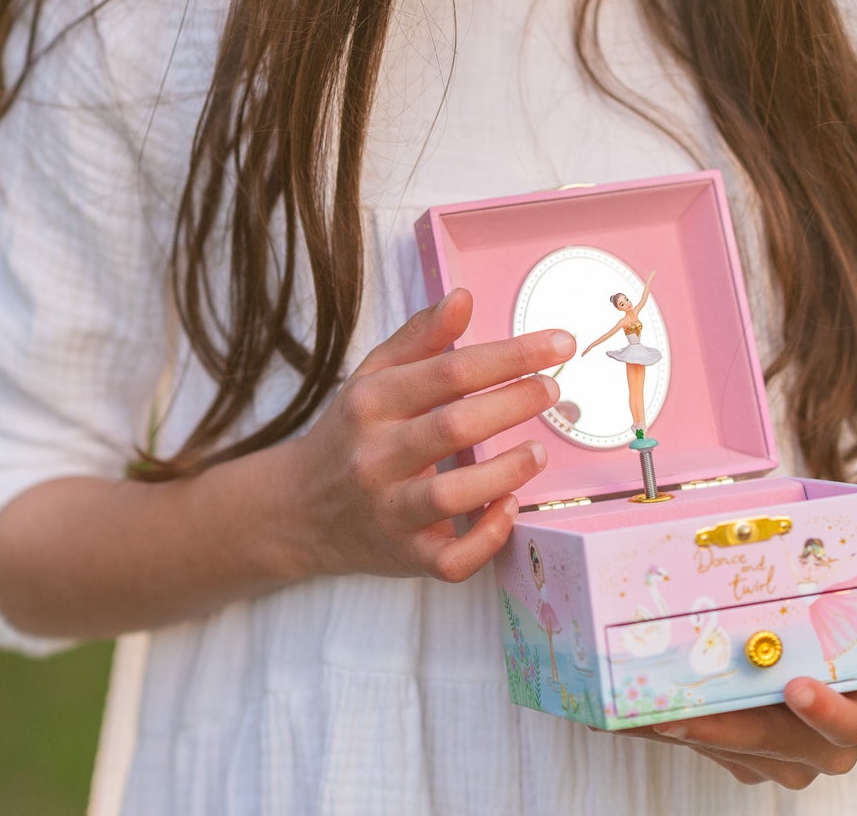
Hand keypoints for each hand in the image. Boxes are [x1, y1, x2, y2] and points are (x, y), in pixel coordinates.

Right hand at [285, 287, 572, 583]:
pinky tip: (510, 508)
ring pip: (453, 496)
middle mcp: (376, 455)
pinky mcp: (403, 556)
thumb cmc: (351, 432)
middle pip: (454, 426)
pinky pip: (451, 560)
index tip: (558, 344)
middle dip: (514, 403)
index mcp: (372, 402)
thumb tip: (463, 297)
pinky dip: (487, 537)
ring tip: (538, 451)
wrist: (298, 510)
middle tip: (552, 390)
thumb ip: (420, 336)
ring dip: (506, 472)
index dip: (511, 356)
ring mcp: (388, 510)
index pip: (450, 370)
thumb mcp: (373, 376)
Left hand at [637, 679, 856, 788]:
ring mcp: (785, 757)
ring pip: (733, 750)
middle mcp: (827, 746)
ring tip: (639, 706)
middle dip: (725, 728)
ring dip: (683, 728)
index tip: (795, 686)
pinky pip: (709, 745)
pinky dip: (672, 725)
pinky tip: (631, 710)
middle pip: (778, 745)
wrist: (856, 679)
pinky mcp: (748, 758)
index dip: (826, 710)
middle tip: (679, 710)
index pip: (854, 722)